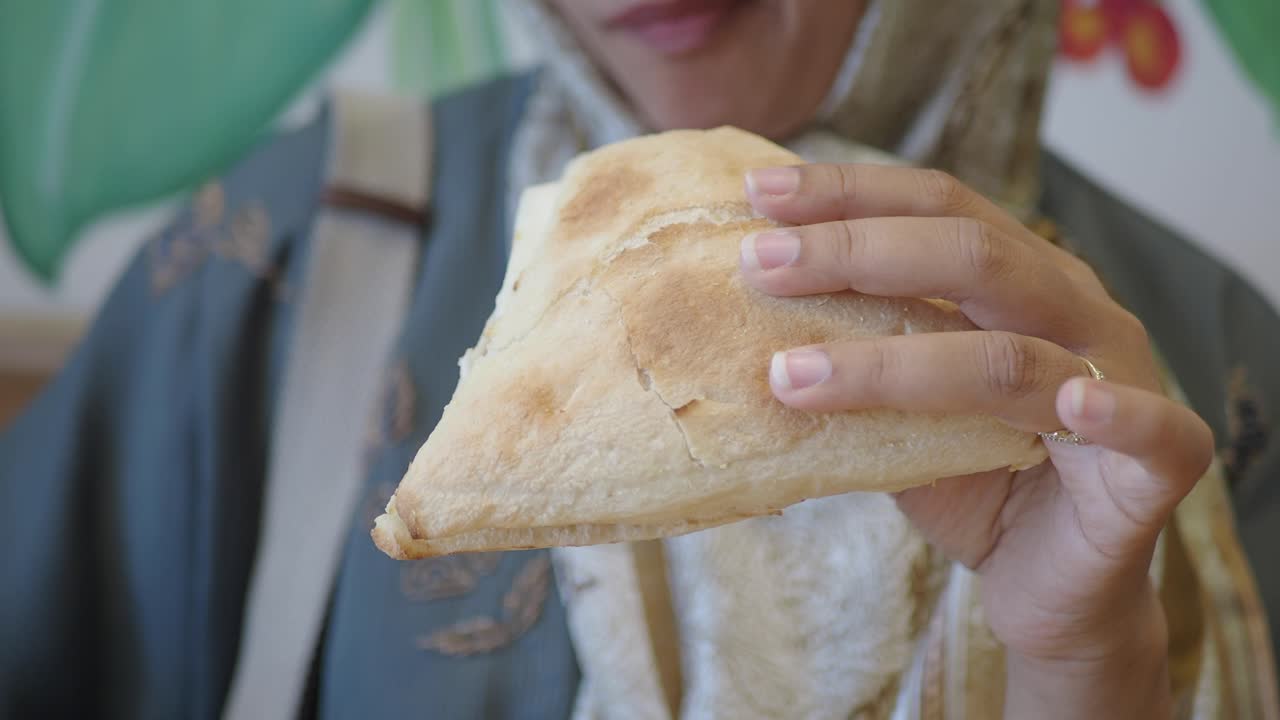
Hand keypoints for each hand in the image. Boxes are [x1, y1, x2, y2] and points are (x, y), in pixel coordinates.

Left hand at [740, 164, 1212, 717]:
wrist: (1048, 586)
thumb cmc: (975, 483)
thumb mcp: (900, 414)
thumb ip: (855, 364)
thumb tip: (739, 325)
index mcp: (1020, 280)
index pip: (938, 207)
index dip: (851, 193)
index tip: (759, 190)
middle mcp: (1073, 312)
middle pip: (971, 255)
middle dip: (855, 250)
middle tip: (758, 263)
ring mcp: (1123, 380)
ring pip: (1010, 354)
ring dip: (893, 363)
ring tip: (793, 374)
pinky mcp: (1157, 468)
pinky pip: (1153, 432)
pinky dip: (1114, 413)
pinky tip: (1068, 403)